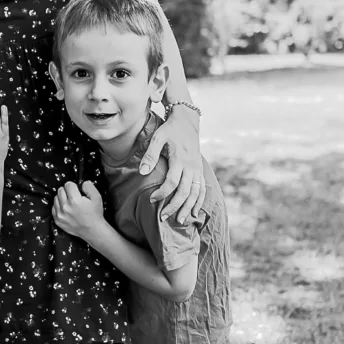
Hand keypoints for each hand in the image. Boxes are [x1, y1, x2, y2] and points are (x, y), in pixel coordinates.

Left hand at [52, 181, 104, 240]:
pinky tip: (66, 209)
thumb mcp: (97, 197)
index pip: (68, 184)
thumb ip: (89, 186)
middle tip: (74, 196)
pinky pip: (54, 208)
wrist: (92, 230)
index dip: (74, 186)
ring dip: (62, 198)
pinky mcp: (57, 220)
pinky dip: (59, 206)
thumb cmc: (95, 214)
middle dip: (67, 191)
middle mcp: (65, 207)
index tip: (77, 190)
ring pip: (56, 198)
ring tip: (70, 203)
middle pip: (60, 190)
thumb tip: (82, 183)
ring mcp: (60, 215)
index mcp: (74, 200)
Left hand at [140, 106, 204, 222]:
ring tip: (180, 221)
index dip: (162, 193)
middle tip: (163, 217)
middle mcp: (191, 166)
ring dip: (188, 208)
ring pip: (195, 193)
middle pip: (185, 192)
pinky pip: (202, 189)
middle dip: (174, 206)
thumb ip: (150, 155)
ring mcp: (197, 169)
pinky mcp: (200, 170)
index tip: (152, 199)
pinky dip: (199, 202)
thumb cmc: (169, 130)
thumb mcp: (157, 138)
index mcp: (180, 159)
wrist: (187, 122)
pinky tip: (194, 213)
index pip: (172, 182)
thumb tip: (142, 172)